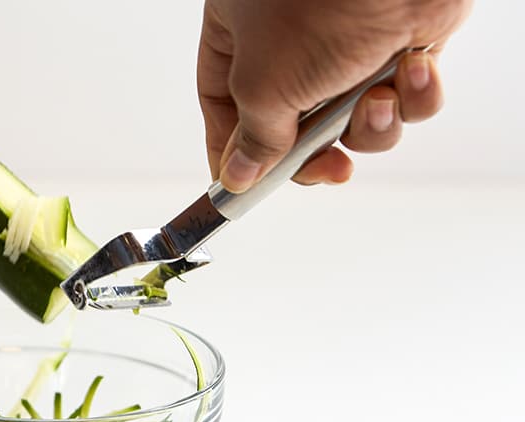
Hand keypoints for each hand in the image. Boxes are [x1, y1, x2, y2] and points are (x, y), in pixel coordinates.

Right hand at [197, 0, 471, 191]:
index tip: (246, 187)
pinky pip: (405, 96)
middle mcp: (290, 38)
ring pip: (353, 119)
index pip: (222, 103)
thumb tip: (239, 177)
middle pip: (291, 123)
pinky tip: (414, 69)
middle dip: (317, 151)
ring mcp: (347, 42)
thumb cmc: (320, 1)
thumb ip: (254, 140)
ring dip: (370, 125)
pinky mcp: (401, 43)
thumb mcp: (265, 86)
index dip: (235, 151)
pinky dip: (414, 96)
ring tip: (378, 101)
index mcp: (238, 33)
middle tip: (330, 168)